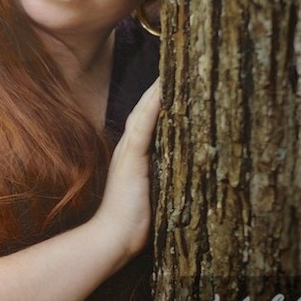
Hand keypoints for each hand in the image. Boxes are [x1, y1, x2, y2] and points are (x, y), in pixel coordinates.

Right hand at [94, 78, 160, 259]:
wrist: (113, 238)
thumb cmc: (134, 224)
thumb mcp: (153, 196)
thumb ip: (162, 181)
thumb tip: (187, 176)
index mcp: (135, 154)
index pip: (150, 119)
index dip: (160, 98)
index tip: (177, 78)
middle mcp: (130, 147)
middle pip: (145, 108)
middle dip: (160, 86)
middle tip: (177, 62)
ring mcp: (129, 151)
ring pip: (144, 111)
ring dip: (157, 89)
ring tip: (172, 66)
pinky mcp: (132, 159)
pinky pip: (143, 127)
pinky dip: (152, 106)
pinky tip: (162, 90)